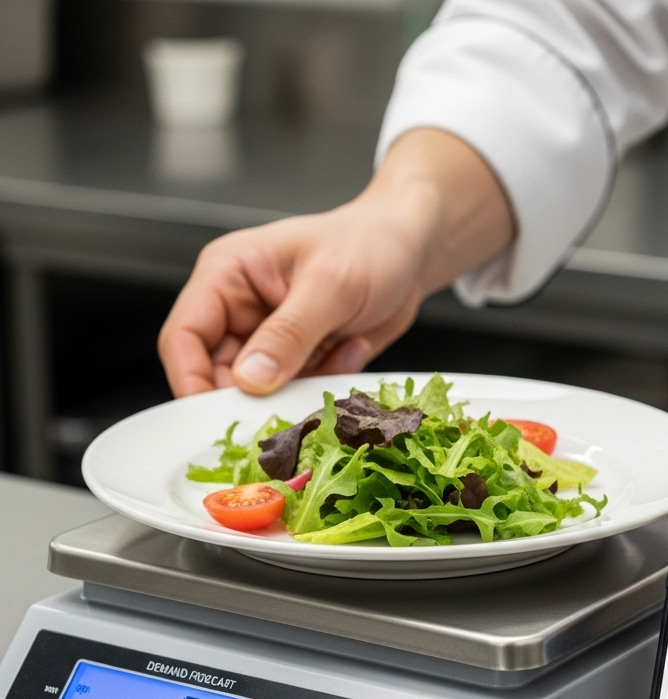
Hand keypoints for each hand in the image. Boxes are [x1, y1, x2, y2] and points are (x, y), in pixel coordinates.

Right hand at [158, 128, 514, 396]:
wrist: (412, 251)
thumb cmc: (371, 244)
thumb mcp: (330, 286)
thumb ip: (289, 335)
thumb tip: (250, 380)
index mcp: (228, 275)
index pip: (185, 335)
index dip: (190, 379)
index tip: (211, 416)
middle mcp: (240, 308)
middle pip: (216, 373)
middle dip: (251, 396)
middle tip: (286, 408)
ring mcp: (269, 337)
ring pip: (259, 391)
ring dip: (296, 389)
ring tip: (337, 355)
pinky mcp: (298, 359)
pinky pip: (296, 391)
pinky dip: (323, 383)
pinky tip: (351, 349)